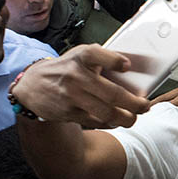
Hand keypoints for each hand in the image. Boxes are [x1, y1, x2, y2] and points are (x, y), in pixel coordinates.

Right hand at [9, 44, 151, 127]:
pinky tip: (116, 121)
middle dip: (134, 104)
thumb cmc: (66, 68)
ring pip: (106, 112)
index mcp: (81, 57)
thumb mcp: (81, 55)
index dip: (114, 60)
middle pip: (112, 93)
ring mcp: (71, 96)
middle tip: (145, 106)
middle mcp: (75, 75)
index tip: (127, 66)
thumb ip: (103, 59)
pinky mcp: (67, 112)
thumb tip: (131, 68)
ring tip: (133, 118)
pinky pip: (95, 122)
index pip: (96, 55)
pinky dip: (109, 123)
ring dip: (125, 119)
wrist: (32, 84)